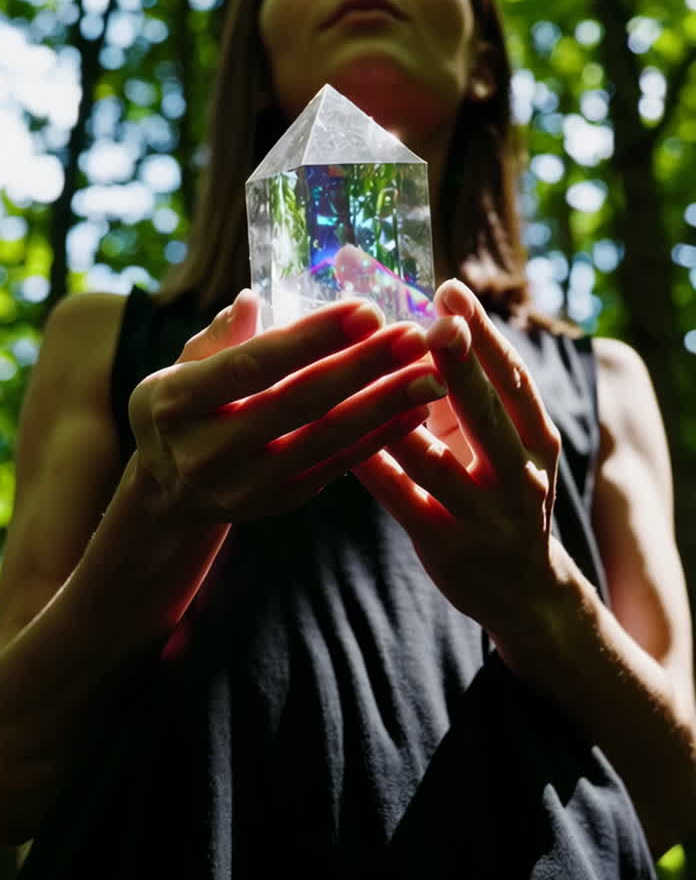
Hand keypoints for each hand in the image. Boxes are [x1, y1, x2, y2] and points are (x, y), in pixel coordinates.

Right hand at [128, 289, 446, 524]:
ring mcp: (243, 486)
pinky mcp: (276, 504)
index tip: (367, 310)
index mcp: (174, 401)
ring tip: (431, 375)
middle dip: (362, 367)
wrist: (167, 491)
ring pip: (324, 440)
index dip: (311, 338)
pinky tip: (415, 411)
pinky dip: (378, 438)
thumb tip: (252, 298)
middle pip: (297, 403)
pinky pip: (335, 467)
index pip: (252, 364)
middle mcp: (205, 450)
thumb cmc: (181, 405)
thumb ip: (219, 336)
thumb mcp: (179, 365)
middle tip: (414, 337)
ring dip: (384, 406)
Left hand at [353, 279, 561, 646]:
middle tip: (434, 323)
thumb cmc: (499, 490)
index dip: (485, 334)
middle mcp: (520, 473)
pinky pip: (403, 498)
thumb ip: (471, 390)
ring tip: (377, 376)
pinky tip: (343, 438)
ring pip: (440, 461)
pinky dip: (374, 466)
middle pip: (489, 412)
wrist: (523, 589)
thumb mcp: (503, 441)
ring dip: (406, 417)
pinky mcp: (446, 543)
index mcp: (537, 437)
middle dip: (463, 366)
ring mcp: (485, 513)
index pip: (514, 377)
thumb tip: (421, 316)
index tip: (451, 290)